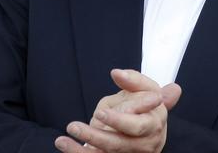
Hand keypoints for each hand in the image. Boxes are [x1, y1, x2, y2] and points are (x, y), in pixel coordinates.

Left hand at [55, 69, 180, 152]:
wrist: (147, 125)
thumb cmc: (145, 103)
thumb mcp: (145, 88)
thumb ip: (133, 80)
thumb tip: (116, 73)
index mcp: (154, 123)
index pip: (138, 125)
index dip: (119, 121)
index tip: (101, 112)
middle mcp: (145, 143)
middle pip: (120, 143)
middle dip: (97, 136)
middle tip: (77, 125)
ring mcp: (130, 152)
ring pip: (107, 152)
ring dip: (87, 141)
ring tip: (70, 128)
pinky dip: (77, 151)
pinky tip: (63, 143)